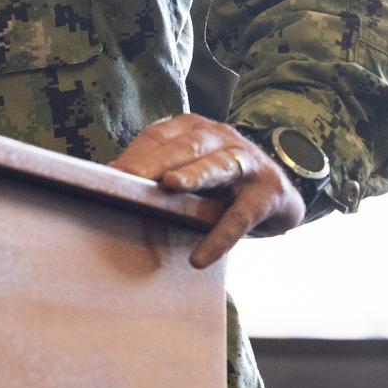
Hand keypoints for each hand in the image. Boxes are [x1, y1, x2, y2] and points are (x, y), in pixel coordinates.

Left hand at [109, 113, 304, 268]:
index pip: (159, 137)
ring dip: (194, 174)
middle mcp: (221, 137)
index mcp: (195, 128)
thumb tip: (107, 184)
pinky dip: (220, 237)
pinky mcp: (267, 194)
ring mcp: (248, 162)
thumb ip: (157, 172)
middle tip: (127, 178)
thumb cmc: (222, 182)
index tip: (106, 175)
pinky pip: (241, 216)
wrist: (281, 194)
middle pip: (185, 146)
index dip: (134, 155)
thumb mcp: (192, 169)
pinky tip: (200, 258)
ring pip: (218, 165)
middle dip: (156, 161)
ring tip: (169, 185)